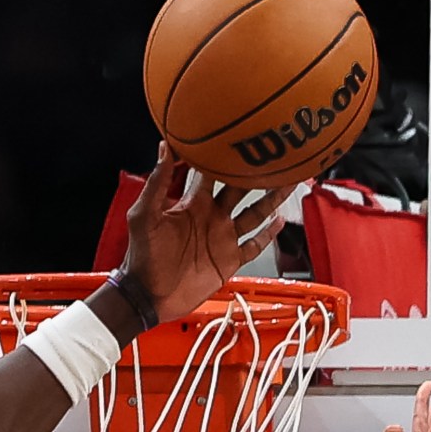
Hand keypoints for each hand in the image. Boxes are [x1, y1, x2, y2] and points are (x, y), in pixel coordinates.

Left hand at [120, 142, 298, 324]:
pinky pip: (254, 244)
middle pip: (241, 189)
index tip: (238, 137)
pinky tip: (280, 220)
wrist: (148, 295)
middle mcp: (212, 216)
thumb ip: (157, 182)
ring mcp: (223, 237)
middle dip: (257, 173)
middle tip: (274, 154)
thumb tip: (165, 147)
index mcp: (193, 203)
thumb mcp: (145, 215)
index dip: (223, 157)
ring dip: (271, 198)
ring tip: (289, 180)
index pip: (211, 173)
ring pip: (255, 213)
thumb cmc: (142, 256)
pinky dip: (268, 234)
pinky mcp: (229, 259)